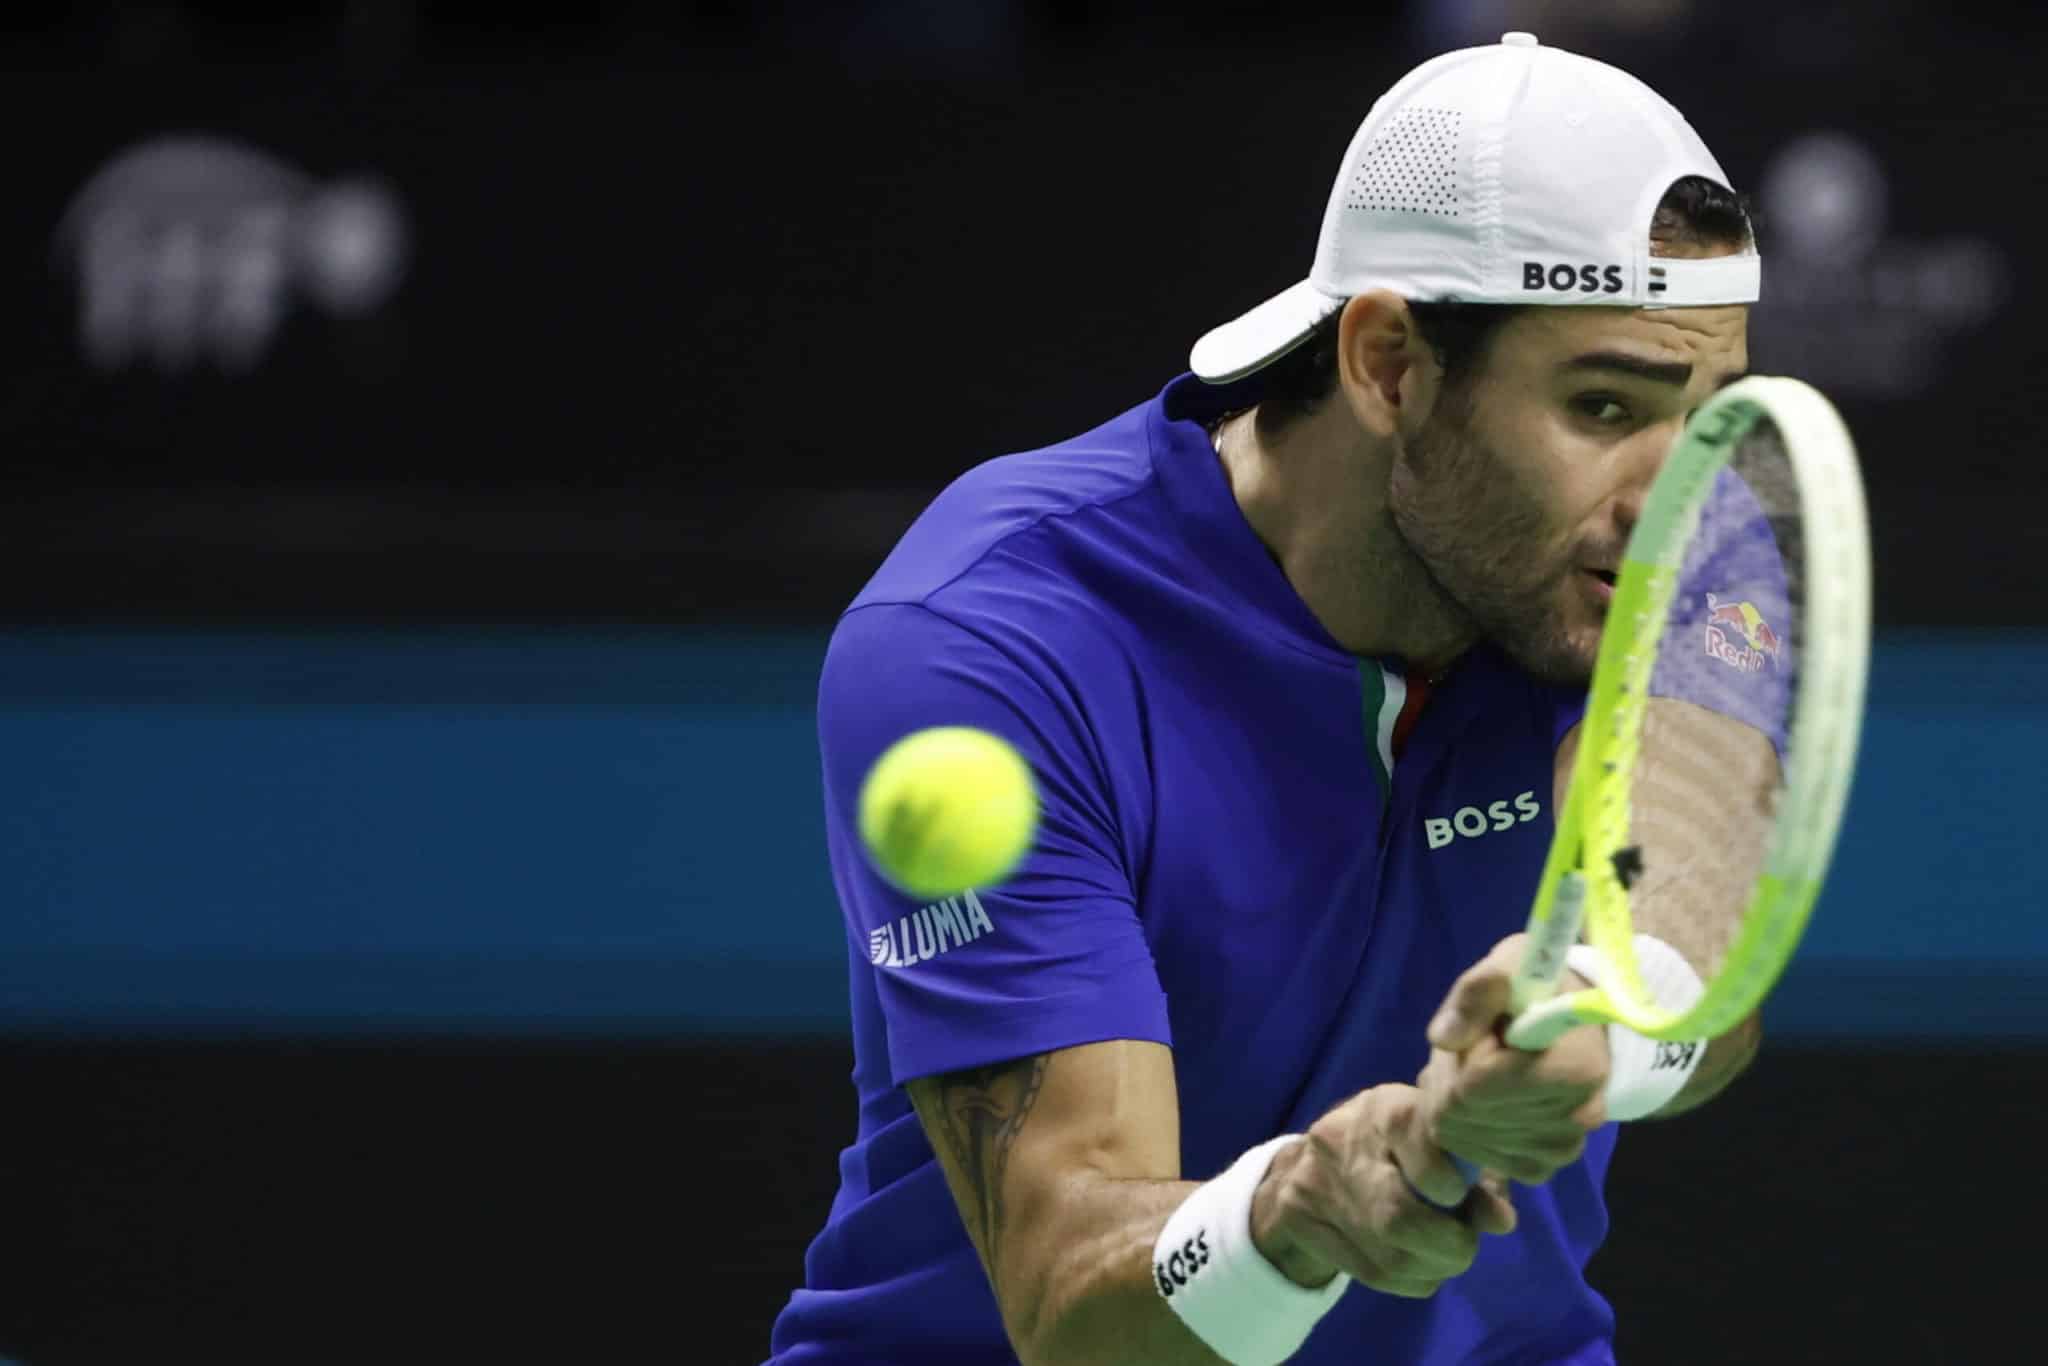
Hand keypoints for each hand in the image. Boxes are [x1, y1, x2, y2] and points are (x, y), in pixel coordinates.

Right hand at [1249, 1083, 1516, 1299]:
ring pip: (1388, 1256)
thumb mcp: (1435, 1143)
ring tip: (1444, 1255)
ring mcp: (1314, 1184)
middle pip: (1396, 1215)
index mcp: (1383, 1109)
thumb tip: (1501, 1220)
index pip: (1410, 1133)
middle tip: (1464, 1243)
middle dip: (1448, 1243)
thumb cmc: (1394, 1147)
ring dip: (1433, 1267)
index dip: (1444, 1176)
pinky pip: (1372, 1274)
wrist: (1308, 1164)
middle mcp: (1341, 1141)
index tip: (1458, 1193)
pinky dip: (1410, 1279)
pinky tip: (1417, 1264)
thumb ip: (1476, 1175)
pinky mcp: (1300, 1220)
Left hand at [1417, 933, 1609, 1185]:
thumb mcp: (1509, 965)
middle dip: (1452, 1077)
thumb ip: (1476, 993)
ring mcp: (1562, 1147)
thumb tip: (1444, 1039)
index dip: (1467, 1052)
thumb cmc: (1538, 987)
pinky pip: (1479, 1157)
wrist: (1568, 1018)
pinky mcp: (1544, 1165)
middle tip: (1475, 1047)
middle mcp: (1578, 1116)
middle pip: (1466, 1113)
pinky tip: (1483, 1099)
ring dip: (1455, 1102)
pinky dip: (1468, 1130)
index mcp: (1577, 1067)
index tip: (1487, 1029)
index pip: (1478, 1084)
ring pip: (1465, 1138)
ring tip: (1480, 1068)